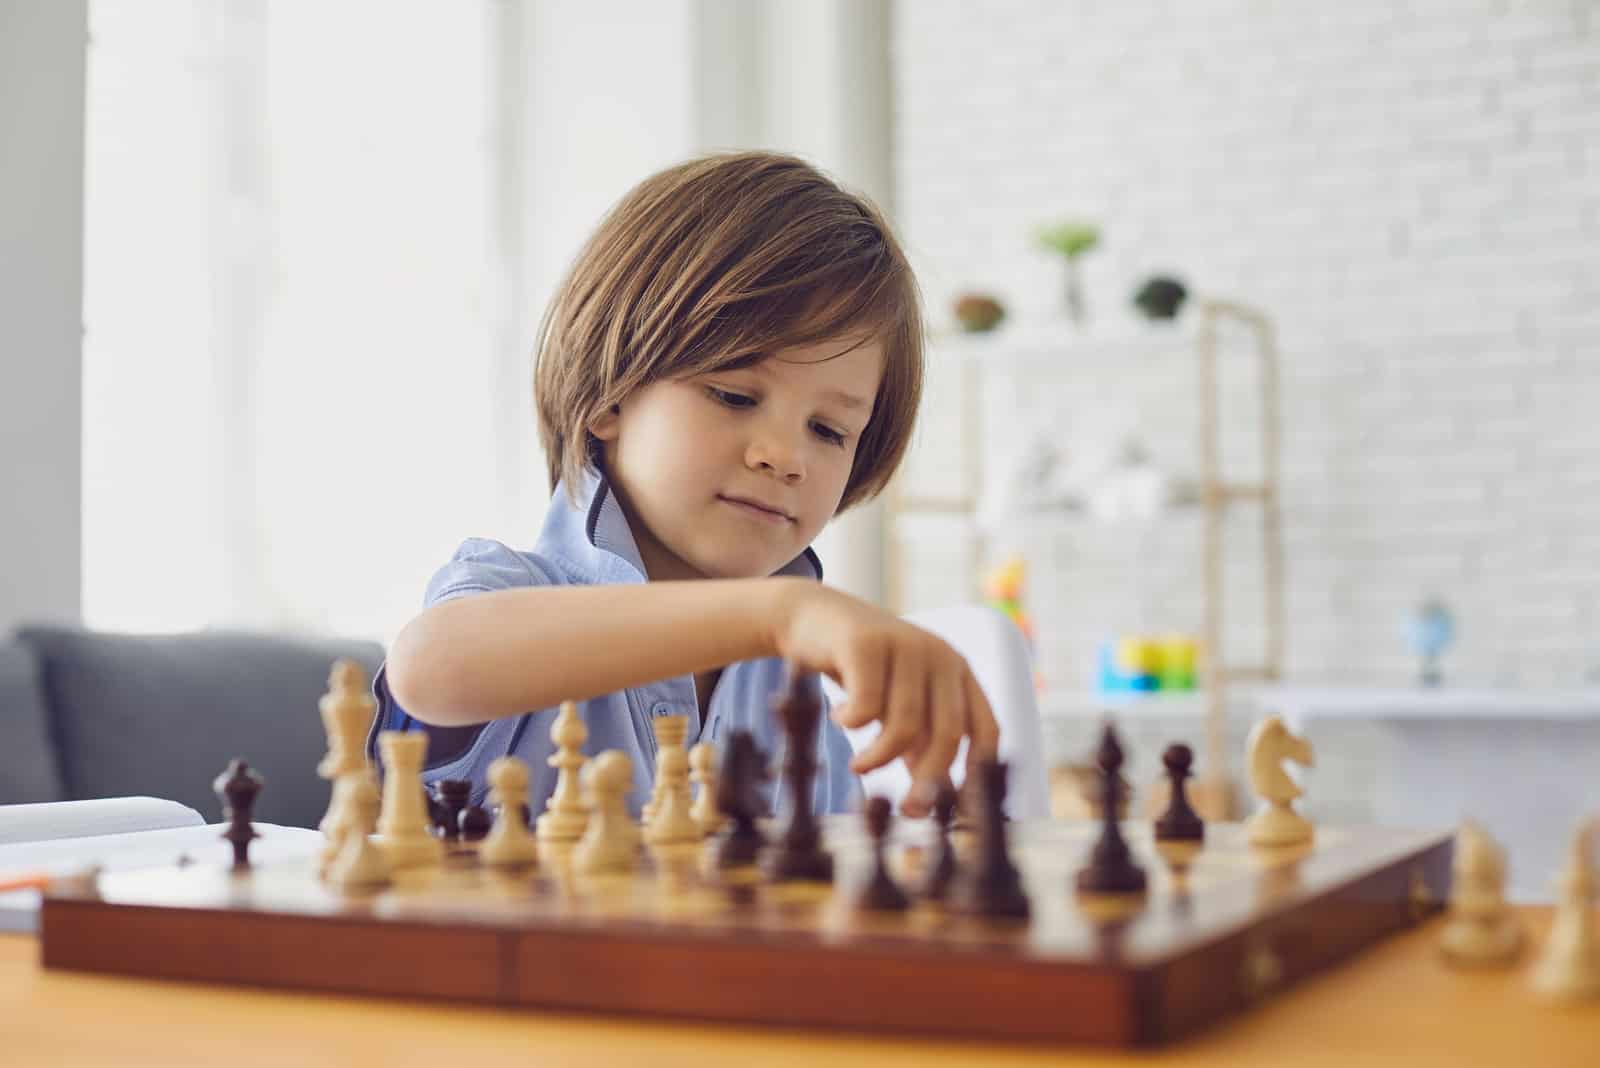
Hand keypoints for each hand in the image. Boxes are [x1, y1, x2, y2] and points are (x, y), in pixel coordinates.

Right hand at [770, 580, 999, 816]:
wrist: (813, 618)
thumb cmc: (861, 671)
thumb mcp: (897, 707)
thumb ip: (919, 745)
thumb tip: (930, 803)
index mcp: (958, 672)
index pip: (986, 730)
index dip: (977, 774)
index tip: (956, 809)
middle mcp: (940, 655)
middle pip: (947, 733)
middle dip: (927, 781)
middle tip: (906, 810)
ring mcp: (906, 644)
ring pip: (904, 725)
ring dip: (878, 758)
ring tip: (858, 766)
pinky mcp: (867, 643)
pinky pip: (866, 707)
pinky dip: (851, 724)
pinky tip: (839, 717)